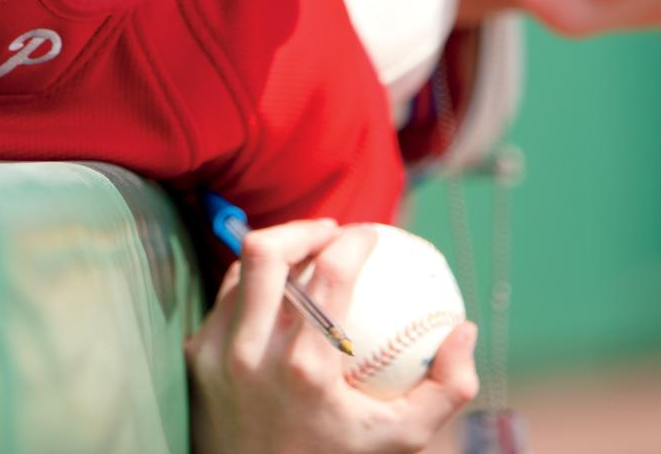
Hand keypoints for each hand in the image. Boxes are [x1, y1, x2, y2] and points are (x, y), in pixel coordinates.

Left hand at [187, 220, 478, 453]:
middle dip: (303, 227)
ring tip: (306, 255)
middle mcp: (253, 354)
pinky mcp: (196, 356)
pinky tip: (278, 293)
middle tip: (331, 232)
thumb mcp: (400, 441)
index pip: (330, 274)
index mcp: (306, 369)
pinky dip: (253, 286)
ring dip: (276, 253)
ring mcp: (218, 353)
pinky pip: (225, 299)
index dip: (355, 239)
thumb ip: (447, 389)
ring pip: (240, 269)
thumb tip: (464, 329)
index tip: (372, 234)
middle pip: (265, 251)